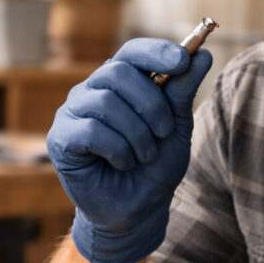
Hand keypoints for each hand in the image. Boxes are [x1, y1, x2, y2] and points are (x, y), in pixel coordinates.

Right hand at [47, 38, 211, 262]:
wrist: (139, 210)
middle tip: (165, 132)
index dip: (156, 52)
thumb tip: (203, 55)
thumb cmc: (156, 166)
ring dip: (137, 134)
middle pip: (118, 72)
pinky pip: (91, 131)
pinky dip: (118, 150)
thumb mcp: (177, 127)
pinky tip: (123, 164)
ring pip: (105, 102)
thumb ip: (184, 91)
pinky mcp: (60, 138)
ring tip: (145, 155)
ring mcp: (72, 113)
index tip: (183, 60)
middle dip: (151, 104)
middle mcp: (92, 91)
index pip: (132, 52)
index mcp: (121, 84)